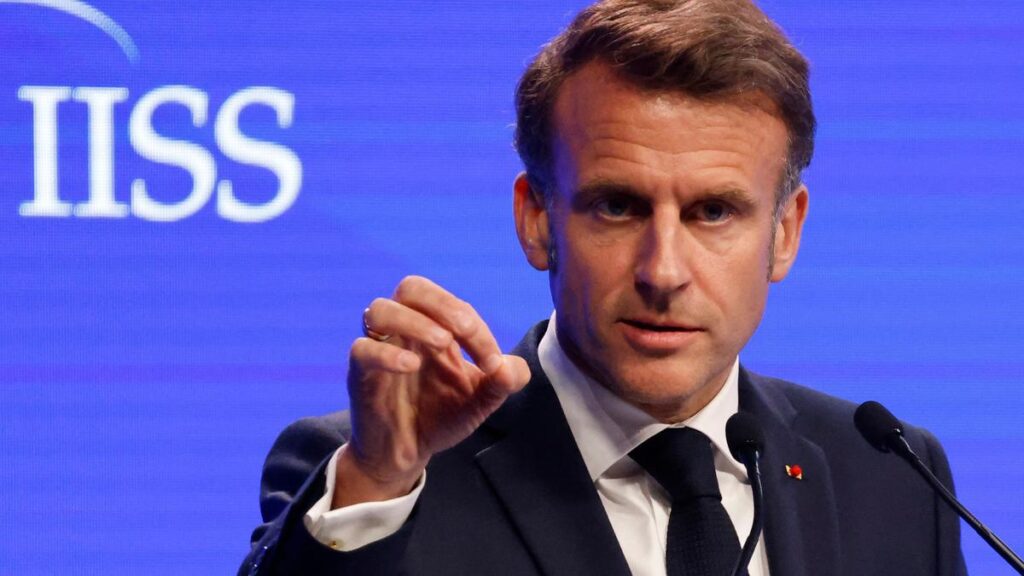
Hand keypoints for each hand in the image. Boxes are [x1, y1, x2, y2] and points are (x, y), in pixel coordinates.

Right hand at [333, 276, 530, 507]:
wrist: (405, 454)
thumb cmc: (440, 417)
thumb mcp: (481, 400)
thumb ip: (503, 381)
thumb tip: (512, 368)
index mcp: (433, 327)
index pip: (453, 306)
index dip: (476, 327)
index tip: (493, 362)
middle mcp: (404, 331)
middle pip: (411, 287)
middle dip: (443, 304)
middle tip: (466, 332)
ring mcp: (380, 349)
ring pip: (380, 309)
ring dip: (414, 321)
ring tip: (441, 344)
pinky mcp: (360, 375)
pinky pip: (361, 350)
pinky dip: (386, 354)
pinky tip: (411, 366)